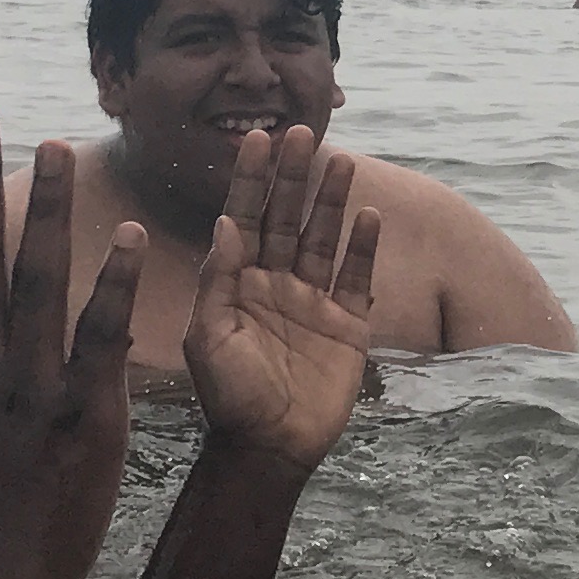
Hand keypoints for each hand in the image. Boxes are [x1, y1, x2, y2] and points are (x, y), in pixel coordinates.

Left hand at [184, 124, 382, 473]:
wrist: (270, 447)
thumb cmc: (229, 397)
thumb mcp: (208, 338)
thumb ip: (217, 281)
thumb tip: (225, 223)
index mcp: (237, 282)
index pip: (244, 217)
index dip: (251, 179)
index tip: (257, 137)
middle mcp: (275, 283)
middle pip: (286, 217)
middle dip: (293, 175)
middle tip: (302, 131)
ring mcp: (313, 301)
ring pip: (324, 238)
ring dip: (332, 200)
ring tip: (344, 161)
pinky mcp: (348, 325)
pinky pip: (358, 278)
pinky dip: (365, 248)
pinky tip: (371, 216)